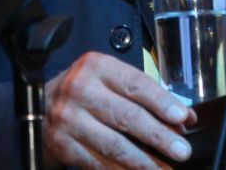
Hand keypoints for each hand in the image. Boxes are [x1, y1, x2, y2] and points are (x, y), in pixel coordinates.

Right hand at [43, 51, 195, 168]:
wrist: (41, 107)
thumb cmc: (85, 90)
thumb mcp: (110, 79)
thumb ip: (145, 94)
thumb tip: (184, 116)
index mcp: (96, 66)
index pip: (134, 84)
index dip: (161, 102)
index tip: (182, 117)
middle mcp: (80, 89)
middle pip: (126, 116)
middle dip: (158, 136)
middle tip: (181, 149)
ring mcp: (69, 118)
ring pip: (114, 145)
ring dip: (145, 161)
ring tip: (165, 169)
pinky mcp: (63, 145)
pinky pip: (99, 163)